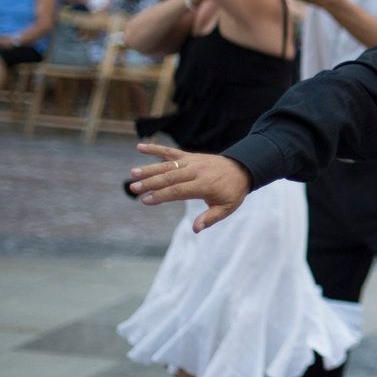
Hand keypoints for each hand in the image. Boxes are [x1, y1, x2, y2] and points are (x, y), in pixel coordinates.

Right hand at [128, 144, 250, 231]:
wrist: (243, 168)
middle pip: (170, 177)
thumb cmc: (232, 191)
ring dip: (149, 168)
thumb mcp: (227, 208)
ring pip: (167, 164)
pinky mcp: (190, 156)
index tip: (146, 200)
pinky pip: (170, 151)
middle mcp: (196, 171)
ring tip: (132, 173)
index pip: (179, 190)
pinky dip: (155, 148)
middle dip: (151, 182)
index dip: (162, 195)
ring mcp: (192, 161)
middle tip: (133, 188)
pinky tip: (139, 147)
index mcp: (204, 185)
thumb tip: (196, 229)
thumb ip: (211, 218)